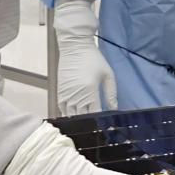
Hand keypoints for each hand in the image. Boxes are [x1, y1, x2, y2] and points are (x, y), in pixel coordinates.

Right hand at [54, 0, 117, 115]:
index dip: (99, 122)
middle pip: (82, 118)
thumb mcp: (108, 74)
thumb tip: (114, 108)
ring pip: (71, 116)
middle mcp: (77, 95)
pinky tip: (73, 118)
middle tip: (95, 128)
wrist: (75, 46)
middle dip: (89, 124)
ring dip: (77, 121)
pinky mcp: (60, 92)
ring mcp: (67, 94)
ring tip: (84, 125)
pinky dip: (67, 115)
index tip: (104, 126)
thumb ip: (111, 93)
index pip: (95, 114)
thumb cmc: (93, 58)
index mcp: (90, 91)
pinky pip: (62, 109)